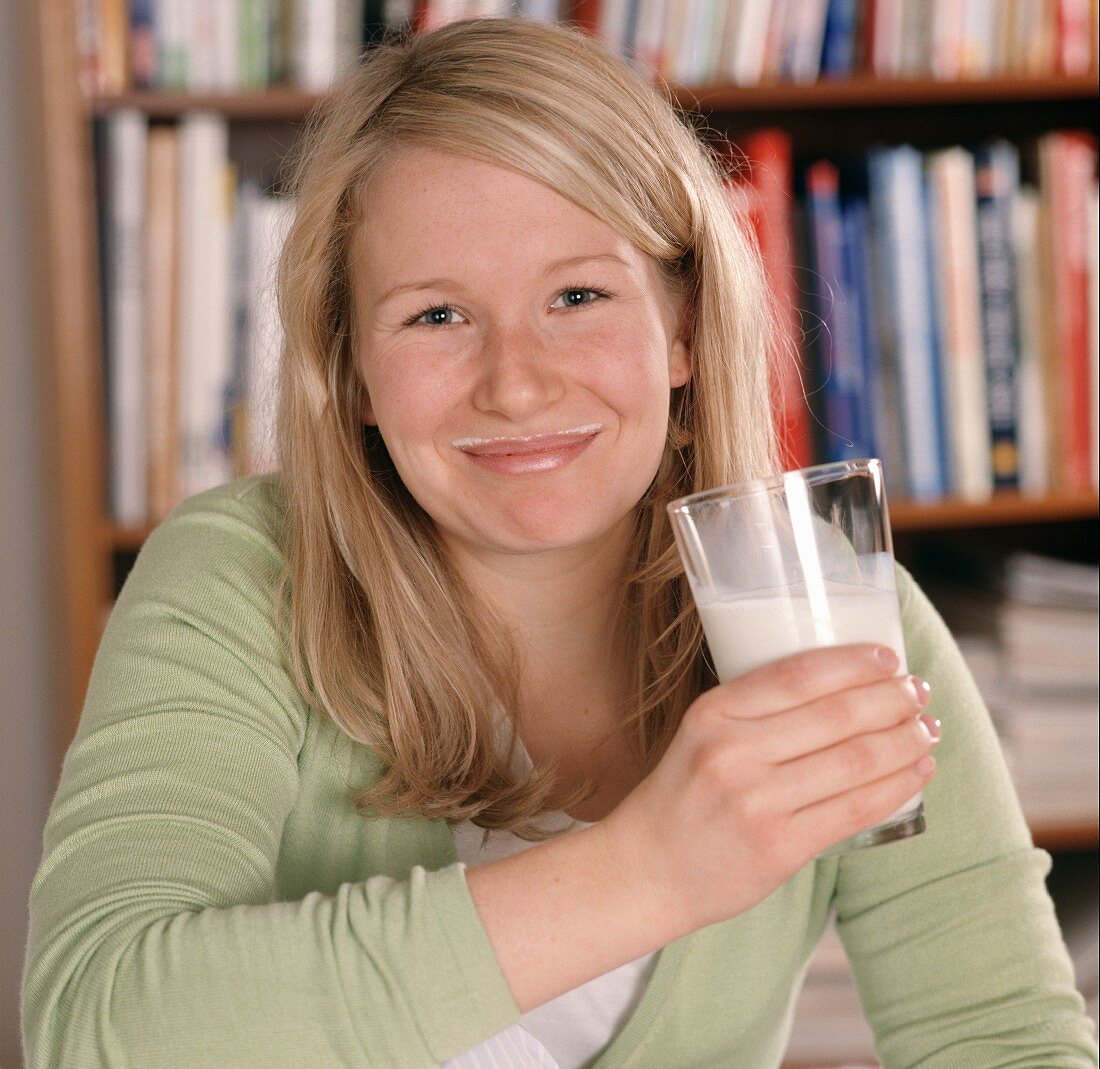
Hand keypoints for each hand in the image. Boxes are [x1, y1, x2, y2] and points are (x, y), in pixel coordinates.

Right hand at [596, 643, 938, 939]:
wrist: (646, 869)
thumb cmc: (683, 796)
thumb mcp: (701, 735)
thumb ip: (755, 713)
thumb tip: (844, 687)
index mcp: (713, 714)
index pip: (796, 675)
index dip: (852, 662)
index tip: (887, 656)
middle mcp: (733, 752)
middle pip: (835, 715)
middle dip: (891, 699)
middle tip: (919, 691)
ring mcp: (756, 802)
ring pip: (853, 760)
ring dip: (904, 741)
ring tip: (927, 729)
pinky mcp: (779, 846)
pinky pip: (854, 809)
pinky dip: (895, 787)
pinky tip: (917, 773)